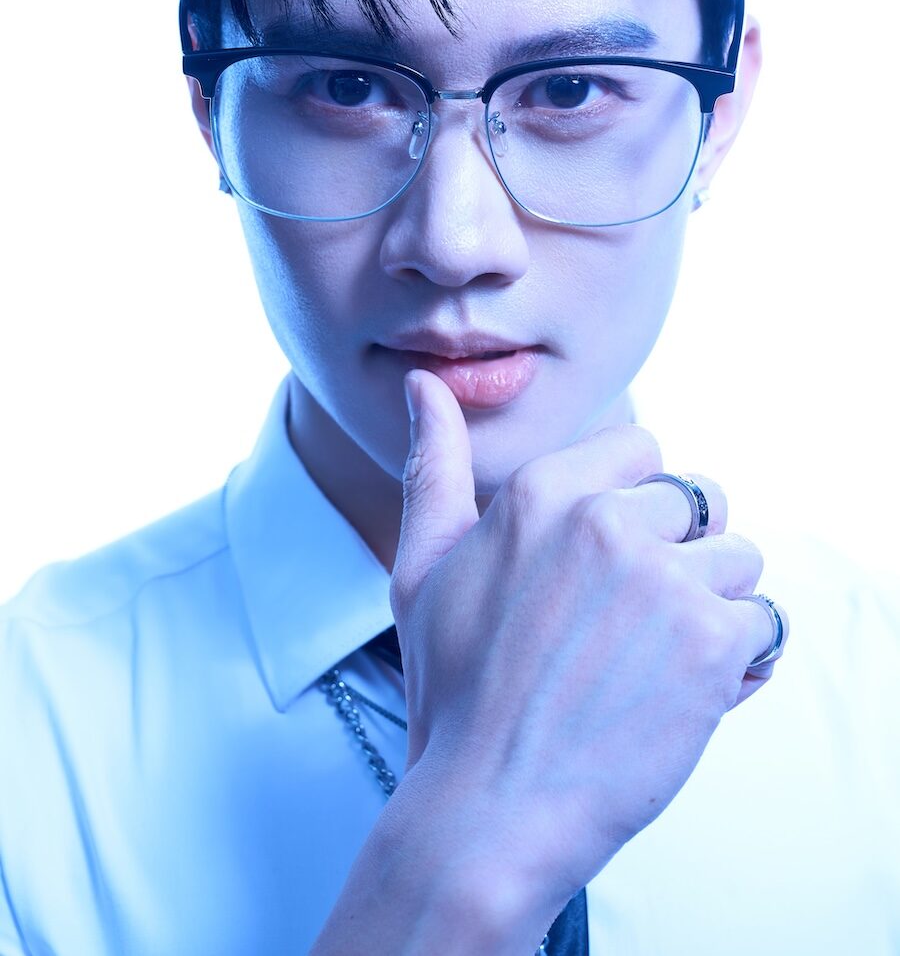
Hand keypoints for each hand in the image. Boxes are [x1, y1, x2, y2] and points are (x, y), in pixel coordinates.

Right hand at [391, 368, 786, 910]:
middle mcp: (606, 520)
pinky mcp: (712, 642)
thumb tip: (424, 385)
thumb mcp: (423, 566)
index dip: (638, 503)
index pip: (644, 448)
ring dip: (712, 608)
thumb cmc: (452, 691)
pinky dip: (742, 661)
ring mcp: (663, 580)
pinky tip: (688, 694)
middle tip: (630, 624)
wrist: (487, 809)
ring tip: (656, 662)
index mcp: (542, 491)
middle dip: (678, 555)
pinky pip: (766, 622)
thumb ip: (435, 465)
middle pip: (698, 501)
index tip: (614, 558)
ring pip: (738, 559)